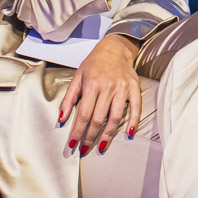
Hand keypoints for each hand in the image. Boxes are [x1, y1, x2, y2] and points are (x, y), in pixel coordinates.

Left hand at [59, 34, 142, 155]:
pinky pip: (136, 108)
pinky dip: (133, 122)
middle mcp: (108, 87)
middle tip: (85, 149)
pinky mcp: (134, 88)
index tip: (73, 143)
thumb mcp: (77, 77)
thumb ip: (69, 99)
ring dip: (108, 135)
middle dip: (90, 137)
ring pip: (115, 117)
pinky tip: (129, 134)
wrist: (115, 48)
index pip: (83, 114)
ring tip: (101, 146)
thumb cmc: (94, 63)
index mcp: (92, 85)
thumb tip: (62, 119)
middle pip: (98, 119)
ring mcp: (122, 88)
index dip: (78, 131)